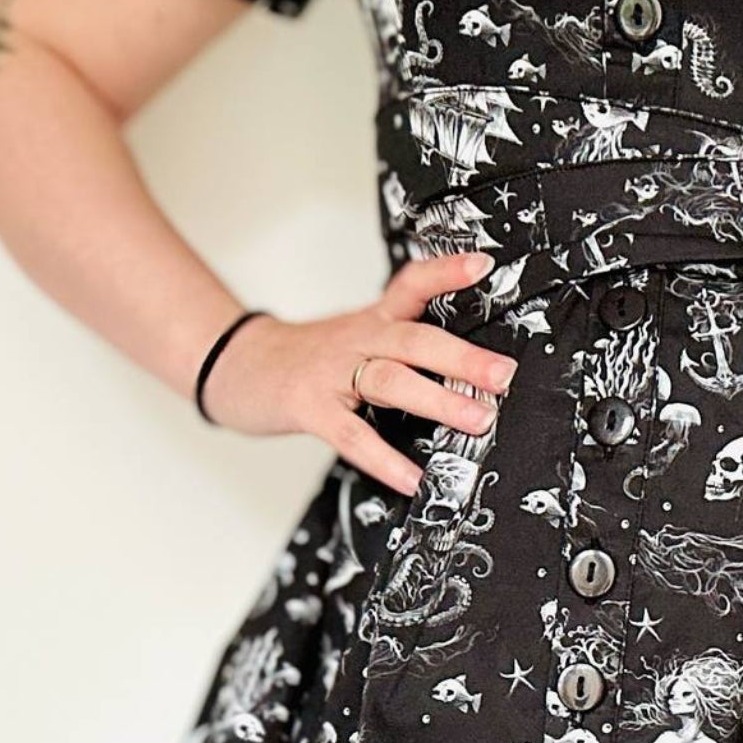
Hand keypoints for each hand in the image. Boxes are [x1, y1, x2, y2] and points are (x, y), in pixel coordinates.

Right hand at [199, 249, 516, 488]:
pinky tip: (413, 478)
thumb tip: (471, 376)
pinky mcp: (309, 407)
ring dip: (438, 400)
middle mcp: (358, 339)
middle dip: (463, 359)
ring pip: (390, 380)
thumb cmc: (309, 360)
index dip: (446, 271)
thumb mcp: (358, 337)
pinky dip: (385, 459)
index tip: (484, 264)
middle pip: (415, 340)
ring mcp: (332, 372)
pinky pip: (352, 434)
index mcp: (374, 320)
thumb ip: (403, 347)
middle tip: (504, 375)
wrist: (238, 367)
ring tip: (477, 420)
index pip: (411, 284)